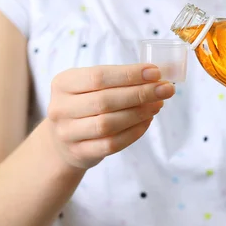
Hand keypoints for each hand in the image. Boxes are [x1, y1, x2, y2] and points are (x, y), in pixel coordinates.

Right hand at [47, 64, 174, 168]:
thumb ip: (119, 79)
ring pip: (108, 124)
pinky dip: (134, 132)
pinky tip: (147, 121)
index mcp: (63, 84)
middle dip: (140, 94)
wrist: (63, 140)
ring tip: (158, 105)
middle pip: (105, 101)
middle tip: (165, 89)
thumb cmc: (85, 105)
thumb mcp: (91, 86)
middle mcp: (60, 108)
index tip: (156, 72)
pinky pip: (112, 144)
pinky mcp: (80, 153)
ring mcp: (67, 133)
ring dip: (139, 113)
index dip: (129, 74)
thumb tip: (157, 76)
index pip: (98, 76)